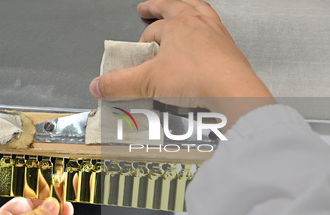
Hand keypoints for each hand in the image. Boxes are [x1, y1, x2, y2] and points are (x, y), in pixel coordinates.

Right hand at [89, 0, 274, 123]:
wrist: (232, 90)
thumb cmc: (197, 79)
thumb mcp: (148, 82)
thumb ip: (120, 84)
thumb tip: (98, 85)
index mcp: (176, 25)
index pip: (151, 30)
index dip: (140, 44)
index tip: (134, 57)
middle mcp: (197, 23)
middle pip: (174, 7)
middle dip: (158, 8)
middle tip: (146, 8)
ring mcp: (216, 33)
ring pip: (199, 10)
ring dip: (186, 7)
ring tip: (180, 8)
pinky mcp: (229, 47)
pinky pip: (216, 27)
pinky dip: (207, 26)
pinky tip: (206, 34)